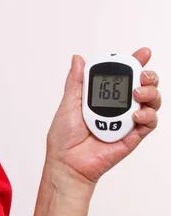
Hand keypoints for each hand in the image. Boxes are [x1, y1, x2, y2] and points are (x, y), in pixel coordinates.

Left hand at [45, 47, 160, 187]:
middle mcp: (117, 107)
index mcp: (102, 96)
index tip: (143, 53)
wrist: (66, 162)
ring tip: (138, 94)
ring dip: (151, 94)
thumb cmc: (64, 136)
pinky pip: (149, 124)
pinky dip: (147, 116)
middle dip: (149, 77)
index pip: (122, 76)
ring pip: (151, 103)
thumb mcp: (68, 102)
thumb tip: (78, 58)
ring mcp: (126, 121)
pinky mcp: (132, 136)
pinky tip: (136, 115)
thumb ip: (76, 81)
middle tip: (143, 75)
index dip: (135, 63)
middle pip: (143, 87)